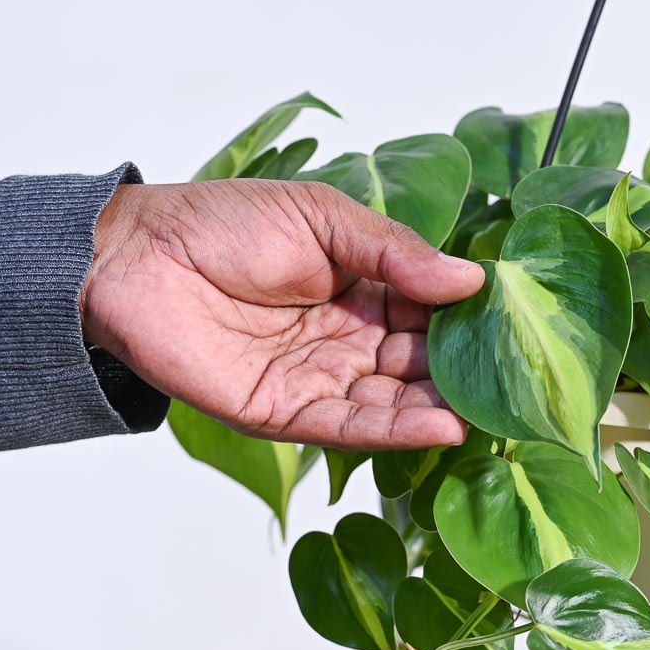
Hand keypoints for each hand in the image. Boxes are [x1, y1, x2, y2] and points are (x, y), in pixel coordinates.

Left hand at [80, 179, 485, 448]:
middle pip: (416, 363)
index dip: (465, 319)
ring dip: (438, 407)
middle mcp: (345, 338)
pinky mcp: (284, 414)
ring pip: (391, 401)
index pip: (427, 310)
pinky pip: (348, 426)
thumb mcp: (323, 219)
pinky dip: (395, 430)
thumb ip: (394, 252)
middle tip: (513, 381)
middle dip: (460, 372)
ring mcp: (316, 379)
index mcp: (359, 287)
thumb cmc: (224, 225)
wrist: (136, 258)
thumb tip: (470, 279)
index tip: (511, 325)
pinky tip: (442, 426)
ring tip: (487, 410)